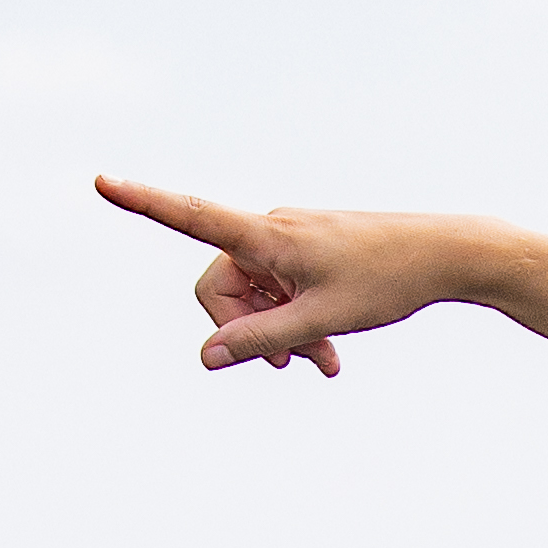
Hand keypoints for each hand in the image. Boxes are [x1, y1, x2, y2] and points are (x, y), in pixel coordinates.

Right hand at [93, 173, 463, 377]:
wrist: (446, 254)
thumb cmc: (387, 282)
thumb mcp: (322, 319)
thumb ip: (262, 340)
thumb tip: (206, 358)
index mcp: (267, 235)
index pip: (192, 215)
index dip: (144, 202)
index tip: (102, 181)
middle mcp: (271, 228)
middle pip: (221, 284)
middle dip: (244, 329)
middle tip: (289, 366)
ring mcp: (290, 239)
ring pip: (256, 293)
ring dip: (278, 333)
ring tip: (322, 364)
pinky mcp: (308, 249)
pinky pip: (282, 289)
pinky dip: (297, 321)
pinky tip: (329, 353)